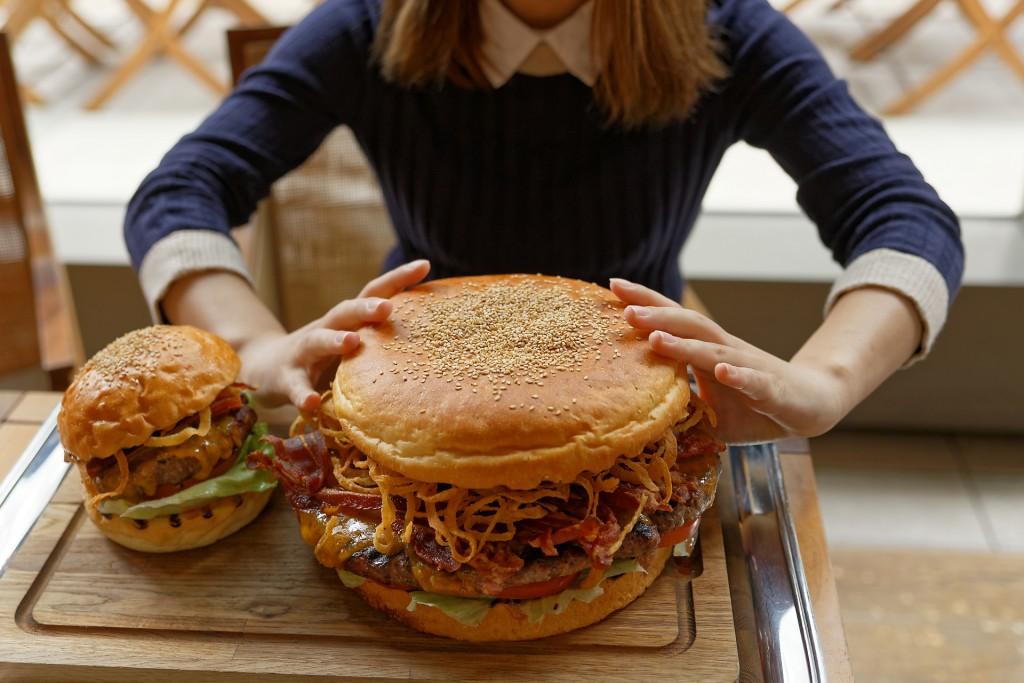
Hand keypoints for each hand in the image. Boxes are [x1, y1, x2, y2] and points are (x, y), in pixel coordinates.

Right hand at [239, 260, 430, 412]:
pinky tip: (313, 404)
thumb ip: (381, 338)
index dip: (398, 278)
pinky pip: (295, 387)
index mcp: (347, 320)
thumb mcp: (352, 343)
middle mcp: (325, 329)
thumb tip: (437, 337)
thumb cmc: (324, 357)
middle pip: (346, 311)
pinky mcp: (285, 379)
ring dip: (334, 340)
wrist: (265, 369)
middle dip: (366, 307)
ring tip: (351, 343)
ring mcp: (302, 353)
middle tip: (388, 307)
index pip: (374, 293)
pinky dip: (303, 394)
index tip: (425, 265)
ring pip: (317, 341)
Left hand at [610, 278, 850, 443]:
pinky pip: (754, 381)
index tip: (612, 287)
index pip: (672, 321)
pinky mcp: (772, 389)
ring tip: (655, 339)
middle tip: (625, 309)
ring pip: (713, 352)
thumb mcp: (706, 410)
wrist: (809, 407)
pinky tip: (722, 373)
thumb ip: (676, 405)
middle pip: (688, 325)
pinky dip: (738, 376)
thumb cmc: (752, 405)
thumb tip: (633, 412)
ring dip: (684, 345)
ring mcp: (748, 367)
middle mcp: (725, 351)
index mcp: (706, 351)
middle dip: (656, 316)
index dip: (645, 303)